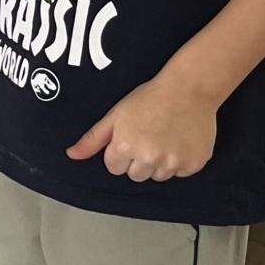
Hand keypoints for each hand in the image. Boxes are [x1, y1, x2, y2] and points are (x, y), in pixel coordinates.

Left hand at [66, 73, 217, 183]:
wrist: (189, 88)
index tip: (131, 137)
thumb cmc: (150, 98)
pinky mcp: (193, 164)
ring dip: (160, 163)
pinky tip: (180, 140)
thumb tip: (71, 155)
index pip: (114, 168)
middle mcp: (149, 158)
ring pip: (158, 176)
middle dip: (139, 160)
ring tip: (165, 137)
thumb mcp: (116, 115)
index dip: (121, 152)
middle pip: (136, 176)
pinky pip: (180, 173)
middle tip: (149, 137)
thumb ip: (93, 139)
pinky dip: (180, 161)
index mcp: (126, 146)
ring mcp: (173, 163)